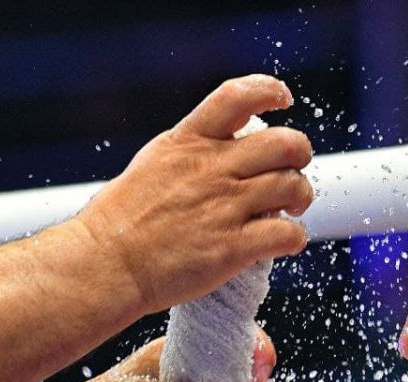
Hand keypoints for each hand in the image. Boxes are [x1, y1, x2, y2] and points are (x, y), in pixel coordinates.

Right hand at [75, 74, 313, 313]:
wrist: (106, 264)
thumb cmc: (125, 219)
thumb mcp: (156, 162)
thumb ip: (196, 151)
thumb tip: (231, 147)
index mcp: (188, 142)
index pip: (237, 96)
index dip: (269, 90)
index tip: (282, 99)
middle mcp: (210, 169)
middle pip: (285, 144)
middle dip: (299, 156)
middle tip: (291, 173)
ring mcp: (223, 207)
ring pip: (293, 187)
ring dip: (301, 198)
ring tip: (290, 209)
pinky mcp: (232, 247)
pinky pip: (288, 235)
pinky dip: (295, 238)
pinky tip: (284, 241)